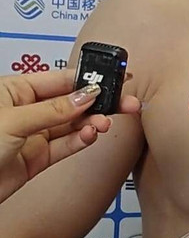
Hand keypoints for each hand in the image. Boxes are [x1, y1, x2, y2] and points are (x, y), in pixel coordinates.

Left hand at [0, 69, 139, 203]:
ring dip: (91, 123)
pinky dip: (80, 141)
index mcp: (14, 89)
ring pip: (70, 125)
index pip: (60, 80)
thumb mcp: (13, 121)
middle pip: (70, 102)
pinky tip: (92, 135)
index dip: (88, 78)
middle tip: (126, 103)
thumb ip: (54, 110)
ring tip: (106, 123)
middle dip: (98, 102)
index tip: (115, 78)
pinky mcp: (35, 160)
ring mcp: (31, 136)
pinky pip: (64, 146)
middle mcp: (25, 110)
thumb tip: (86, 95)